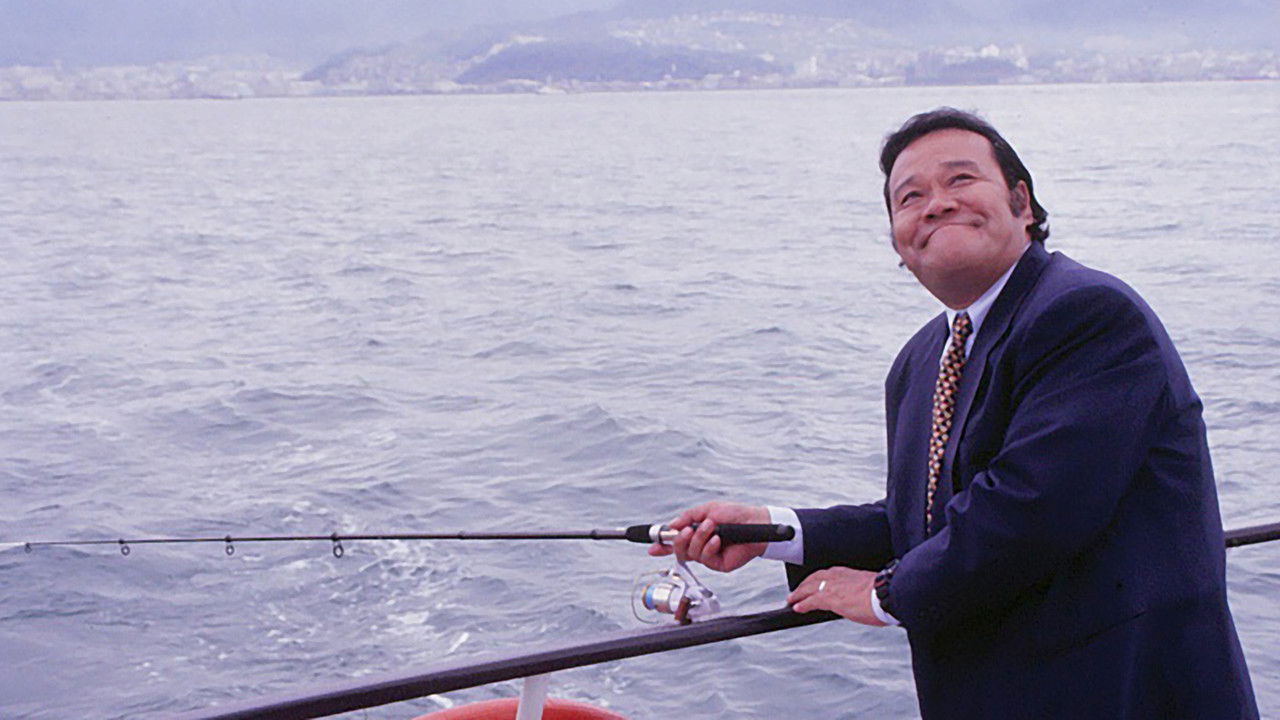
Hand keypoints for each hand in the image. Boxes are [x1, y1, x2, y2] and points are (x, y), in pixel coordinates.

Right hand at [647, 501, 769, 571]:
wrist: (755, 522)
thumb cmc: (735, 514)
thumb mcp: (708, 509)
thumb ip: (688, 517)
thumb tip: (672, 526)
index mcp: (696, 533)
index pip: (675, 542)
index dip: (662, 546)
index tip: (652, 547)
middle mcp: (701, 546)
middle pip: (679, 551)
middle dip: (679, 540)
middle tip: (687, 530)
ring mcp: (709, 556)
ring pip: (691, 553)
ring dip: (699, 538)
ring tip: (712, 527)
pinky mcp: (719, 564)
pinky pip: (705, 558)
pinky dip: (709, 547)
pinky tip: (719, 539)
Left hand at [787, 567, 886, 625]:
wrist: (887, 595)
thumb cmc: (884, 594)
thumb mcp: (870, 588)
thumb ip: (860, 591)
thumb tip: (862, 599)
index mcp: (848, 572)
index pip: (827, 574)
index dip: (818, 580)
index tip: (813, 584)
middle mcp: (838, 576)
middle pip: (814, 578)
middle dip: (804, 585)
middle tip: (796, 592)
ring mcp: (832, 586)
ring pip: (809, 588)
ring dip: (799, 593)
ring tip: (792, 599)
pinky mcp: (829, 598)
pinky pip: (811, 601)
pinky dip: (802, 604)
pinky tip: (797, 608)